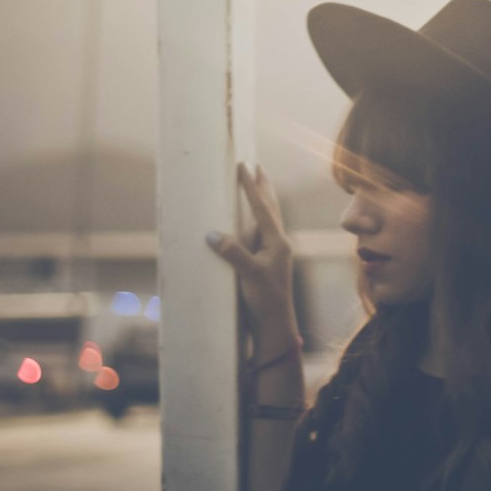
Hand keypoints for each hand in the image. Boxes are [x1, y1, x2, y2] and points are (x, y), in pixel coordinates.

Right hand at [206, 163, 296, 335]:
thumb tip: (211, 234)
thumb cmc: (265, 299)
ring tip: (258, 184)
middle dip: (263, 186)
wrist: (275, 324)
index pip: (262, 208)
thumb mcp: (249, 274)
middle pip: (271, 207)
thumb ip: (233, 253)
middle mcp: (279, 243)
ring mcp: (275, 252)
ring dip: (263, 199)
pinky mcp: (268, 262)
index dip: (251, 187)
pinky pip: (263, 231)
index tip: (243, 166)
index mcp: (277, 241)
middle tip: (257, 166)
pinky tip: (252, 221)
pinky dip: (258, 218)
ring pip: (269, 218)